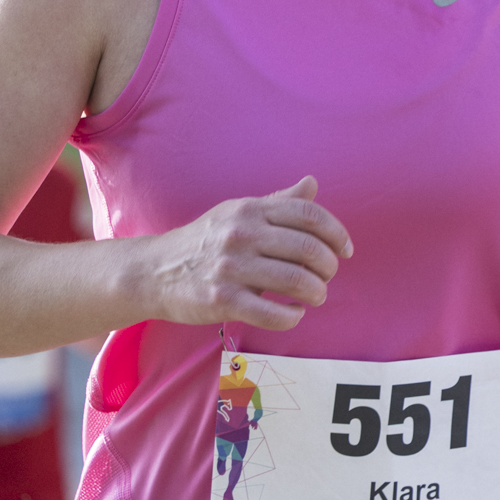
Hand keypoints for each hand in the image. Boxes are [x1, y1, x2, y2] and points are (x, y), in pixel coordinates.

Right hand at [146, 176, 352, 333]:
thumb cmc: (204, 241)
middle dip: (328, 267)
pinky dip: (293, 317)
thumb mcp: (237, 213)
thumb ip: (277, 202)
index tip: (345, 251)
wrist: (154, 271)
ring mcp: (230, 267)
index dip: (336, 233)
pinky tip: (294, 314)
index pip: (308, 214)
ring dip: (316, 293)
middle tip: (326, 277)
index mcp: (249, 209)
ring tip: (314, 296)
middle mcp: (241, 234)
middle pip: (308, 249)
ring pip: (296, 281)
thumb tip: (312, 183)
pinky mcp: (221, 299)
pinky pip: (272, 313)